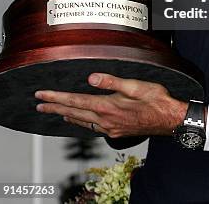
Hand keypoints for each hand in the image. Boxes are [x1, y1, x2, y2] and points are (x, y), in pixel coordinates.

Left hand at [35, 73, 187, 137]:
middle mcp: (105, 120)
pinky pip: (91, 127)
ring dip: (65, 115)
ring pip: (81, 121)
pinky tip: (78, 120)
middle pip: (74, 113)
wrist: (169, 119)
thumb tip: (91, 78)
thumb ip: (112, 81)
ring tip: (53, 112)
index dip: (56, 98)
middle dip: (54, 108)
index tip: (41, 95)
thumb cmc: (156, 100)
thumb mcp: (136, 85)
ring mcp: (110, 128)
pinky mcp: (116, 131)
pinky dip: (80, 122)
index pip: (75, 101)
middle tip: (39, 105)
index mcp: (108, 106)